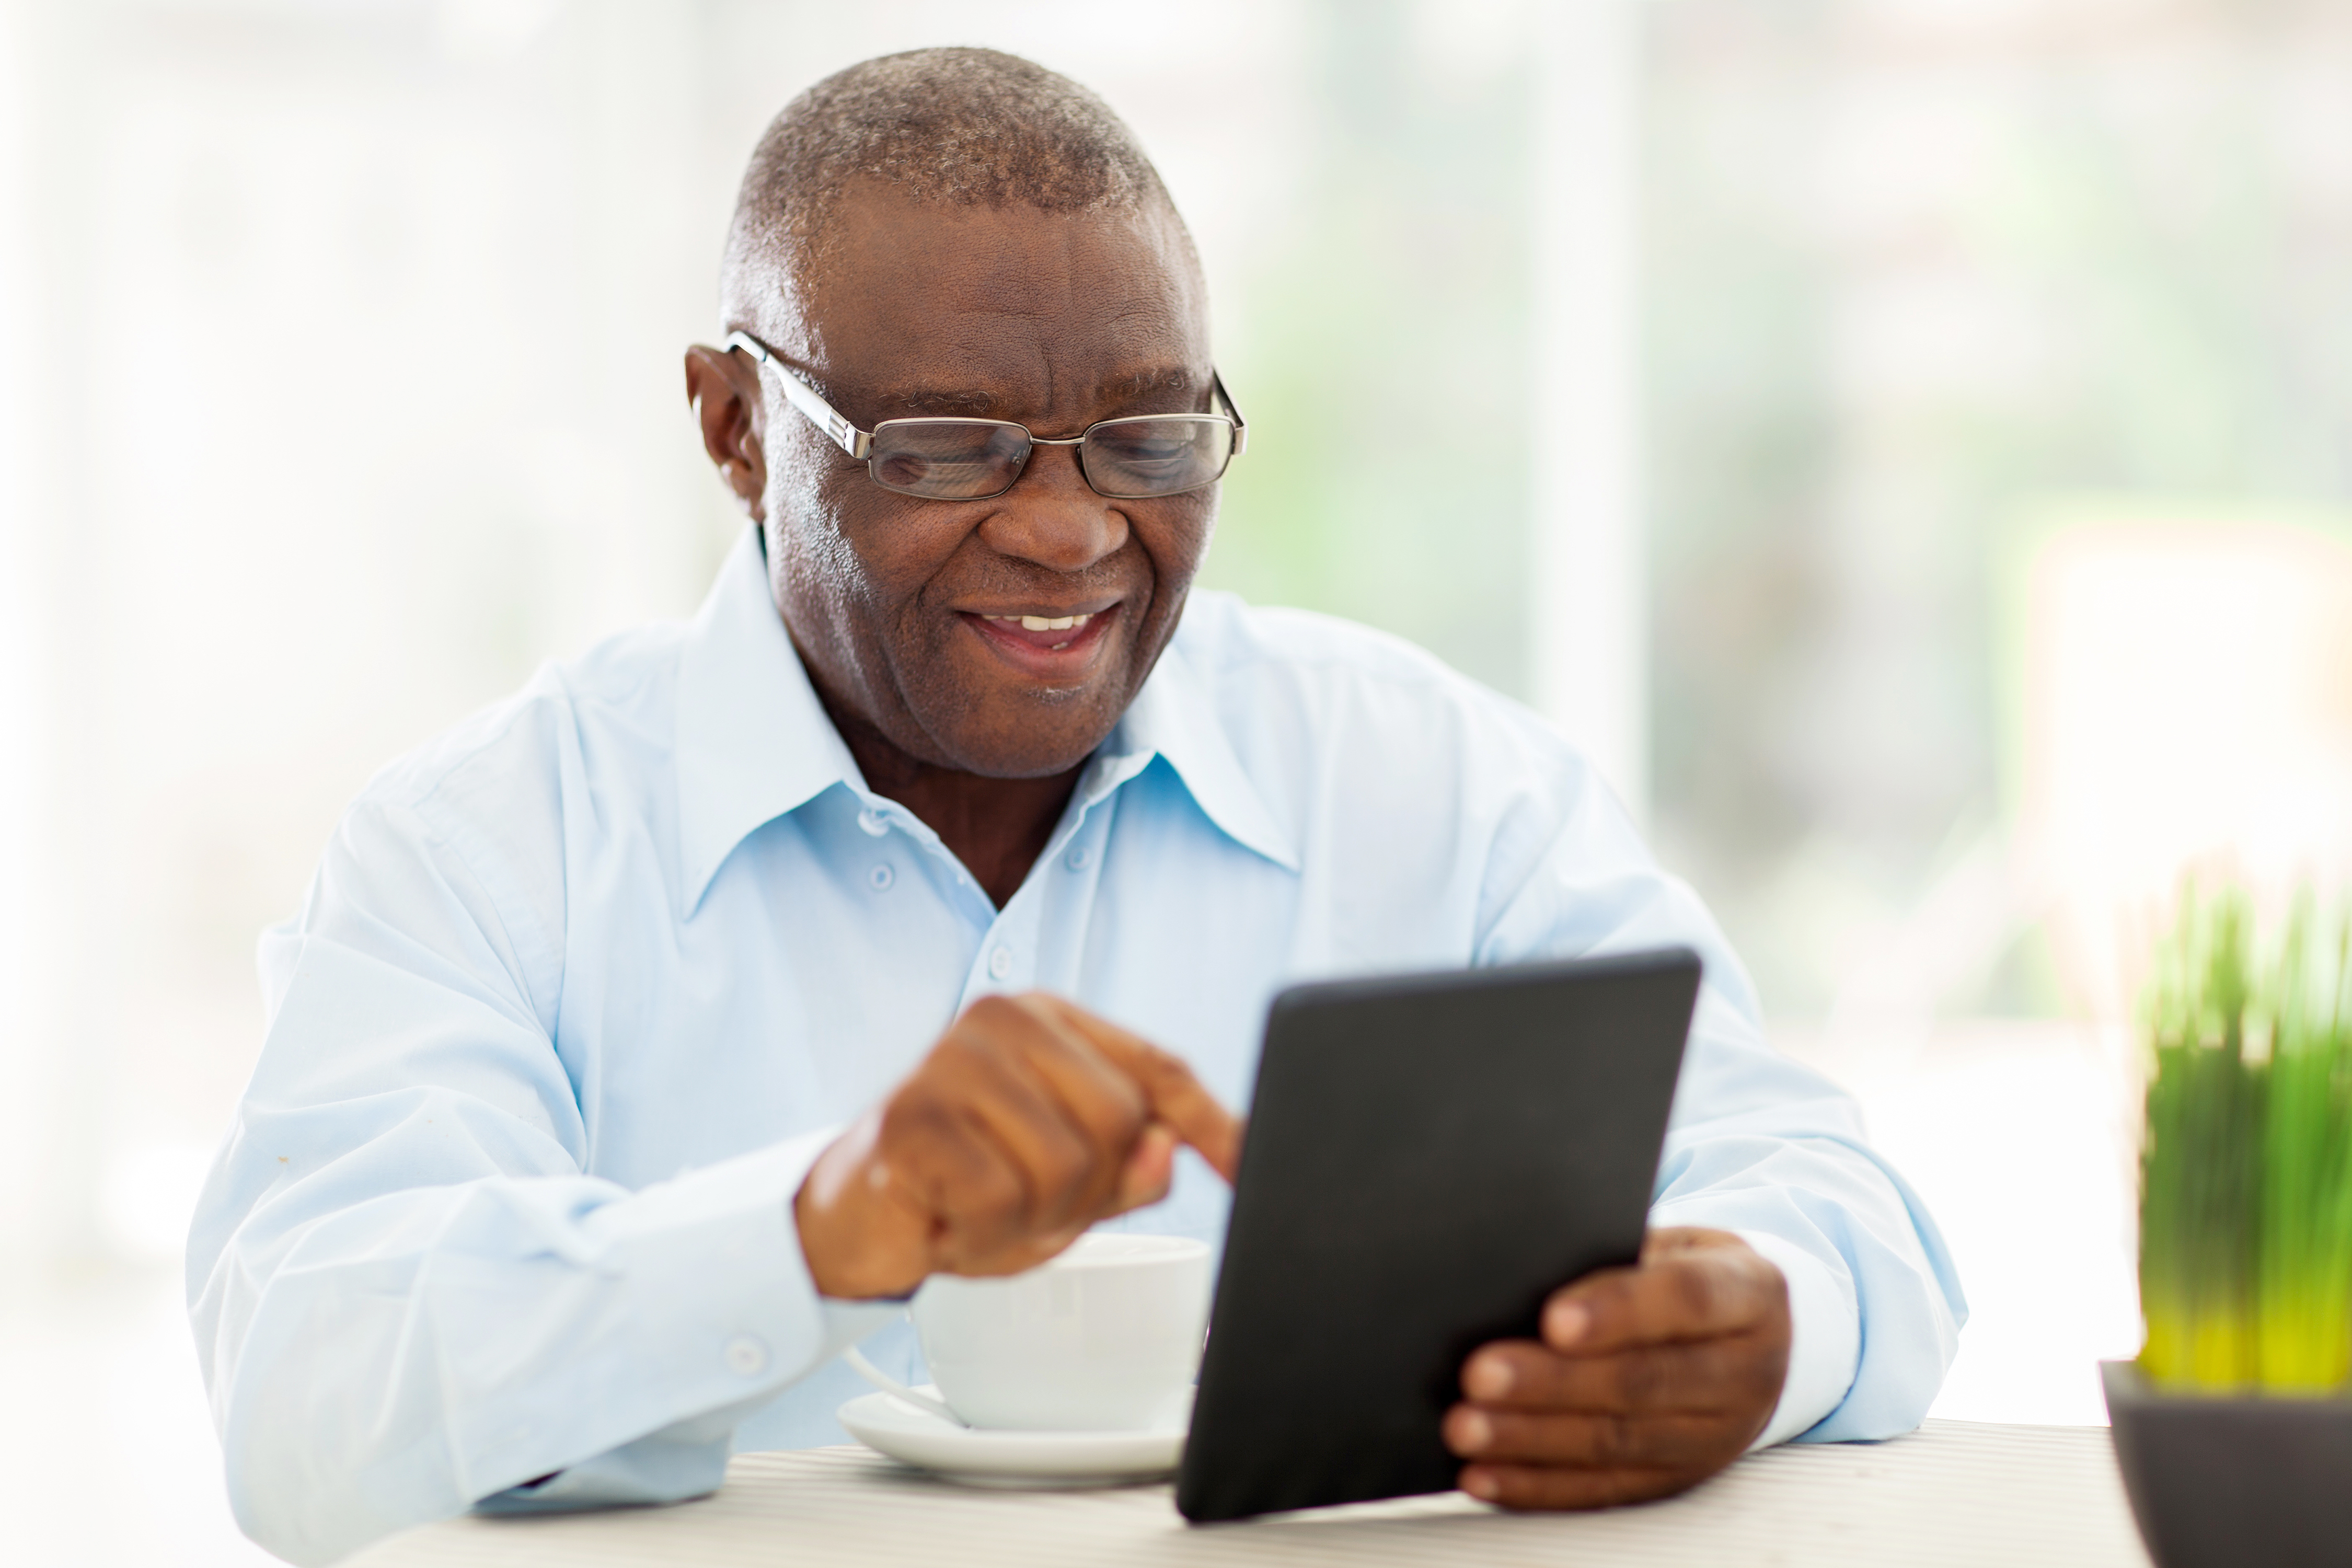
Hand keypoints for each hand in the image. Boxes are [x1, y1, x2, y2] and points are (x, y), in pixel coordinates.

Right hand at [794, 992, 1242, 1298]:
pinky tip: (948, 1218)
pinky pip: (1002, 1199)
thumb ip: (1128, 1168)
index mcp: (1053, 1022)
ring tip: (980, 1206)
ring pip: (1066, 1166)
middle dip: (1085, 1191)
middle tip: (1021, 1200)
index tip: (1257, 1164)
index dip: (1215, 1123)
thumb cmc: (964, 1187)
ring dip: (1030, 1218)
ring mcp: (953, 1059)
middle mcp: (1005, 1019)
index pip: (1159, 1067)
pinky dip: (983, 1234)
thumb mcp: (1068, 1186)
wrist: (851, 1218)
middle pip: (1120, 1123)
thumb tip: (1168, 1149)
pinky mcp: (912, 1115)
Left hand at [1443, 1227, 1790, 1508]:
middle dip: (1555, 1382)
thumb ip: (1617, 1255)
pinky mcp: (1681, 1479)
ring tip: (1469, 1428)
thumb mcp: (1677, 1245)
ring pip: (1618, 1443)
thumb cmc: (1691, 1274)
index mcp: (1749, 1294)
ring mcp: (1717, 1436)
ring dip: (1534, 1439)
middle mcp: (1744, 1372)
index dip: (1619, 1310)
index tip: (1552, 1318)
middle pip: (1643, 1381)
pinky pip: (1607, 1490)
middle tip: (1480, 1375)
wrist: (1761, 1336)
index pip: (1687, 1300)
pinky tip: (1486, 1474)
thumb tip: (1529, 1272)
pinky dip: (1539, 1485)